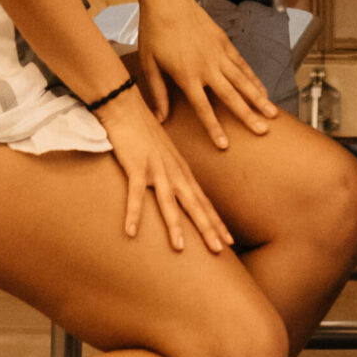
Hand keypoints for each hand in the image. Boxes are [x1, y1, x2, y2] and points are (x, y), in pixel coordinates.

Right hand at [99, 99, 235, 252]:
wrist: (127, 106)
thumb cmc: (144, 132)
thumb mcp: (164, 155)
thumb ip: (172, 174)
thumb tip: (177, 191)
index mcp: (182, 171)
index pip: (203, 201)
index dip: (215, 222)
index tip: (228, 242)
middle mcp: (174, 172)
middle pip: (194, 204)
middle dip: (207, 228)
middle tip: (219, 250)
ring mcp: (156, 169)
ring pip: (168, 202)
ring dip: (175, 226)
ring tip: (181, 248)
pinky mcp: (136, 165)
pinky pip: (134, 193)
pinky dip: (133, 212)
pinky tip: (130, 232)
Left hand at [135, 0, 277, 148]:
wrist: (168, 1)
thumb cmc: (155, 32)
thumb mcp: (149, 64)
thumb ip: (157, 93)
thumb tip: (160, 118)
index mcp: (187, 75)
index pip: (203, 108)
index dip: (214, 128)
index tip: (225, 144)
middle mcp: (207, 67)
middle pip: (231, 96)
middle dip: (248, 115)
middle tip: (263, 131)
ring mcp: (219, 54)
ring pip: (243, 80)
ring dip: (258, 98)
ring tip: (273, 113)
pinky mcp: (225, 43)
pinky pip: (242, 65)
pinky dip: (254, 78)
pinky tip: (262, 89)